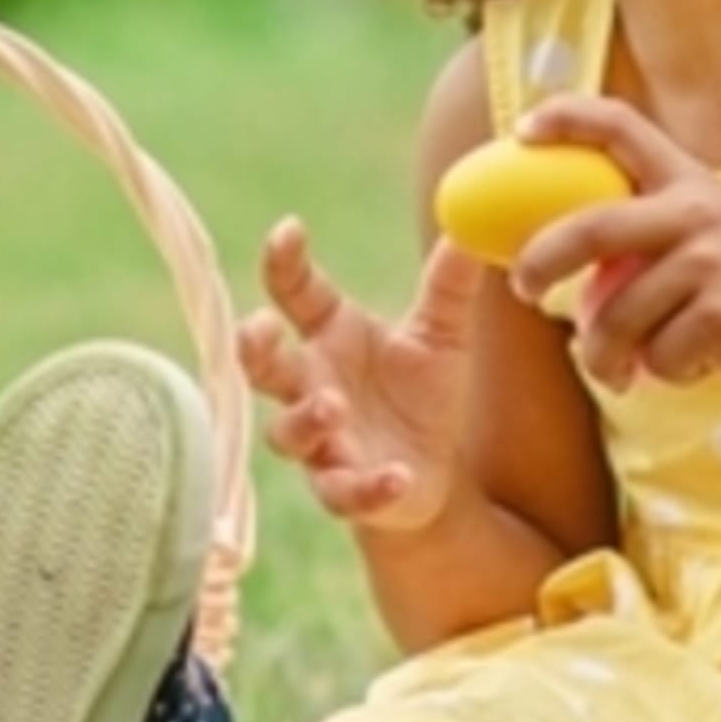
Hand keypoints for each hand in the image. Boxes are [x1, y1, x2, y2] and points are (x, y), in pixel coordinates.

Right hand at [236, 218, 481, 534]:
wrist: (428, 475)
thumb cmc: (420, 395)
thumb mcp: (442, 336)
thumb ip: (448, 286)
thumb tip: (467, 228)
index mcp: (329, 338)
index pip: (294, 293)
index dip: (284, 262)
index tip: (288, 229)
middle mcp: (311, 387)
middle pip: (262, 366)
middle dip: (253, 348)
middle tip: (258, 329)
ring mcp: (321, 442)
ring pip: (288, 433)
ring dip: (305, 419)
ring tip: (333, 405)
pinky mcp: (345, 491)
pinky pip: (343, 493)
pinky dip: (367, 487)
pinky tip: (395, 476)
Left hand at [506, 95, 720, 390]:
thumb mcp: (713, 245)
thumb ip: (652, 245)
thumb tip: (568, 283)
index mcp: (691, 184)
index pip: (622, 127)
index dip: (567, 119)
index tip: (522, 129)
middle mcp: (697, 211)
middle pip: (588, 227)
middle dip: (541, 260)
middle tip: (524, 288)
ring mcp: (711, 259)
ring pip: (616, 315)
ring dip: (606, 356)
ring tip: (620, 372)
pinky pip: (657, 355)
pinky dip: (665, 373)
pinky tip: (699, 366)